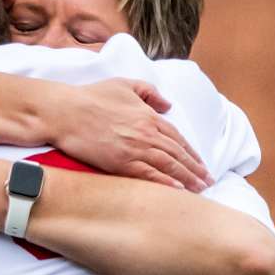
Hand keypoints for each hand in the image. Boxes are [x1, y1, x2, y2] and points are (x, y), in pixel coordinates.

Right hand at [50, 78, 213, 190]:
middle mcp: (146, 133)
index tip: (201, 164)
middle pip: (178, 154)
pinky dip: (166, 183)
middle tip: (208, 181)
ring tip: (199, 189)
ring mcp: (134, 148)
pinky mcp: (120, 162)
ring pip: (168, 166)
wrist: (66, 111)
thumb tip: (168, 105)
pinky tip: (178, 190)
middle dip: (195, 169)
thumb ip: (149, 92)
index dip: (192, 152)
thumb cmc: (92, 96)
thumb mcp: (125, 84)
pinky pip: (149, 175)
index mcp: (148, 116)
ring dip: (187, 178)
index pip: (177, 138)